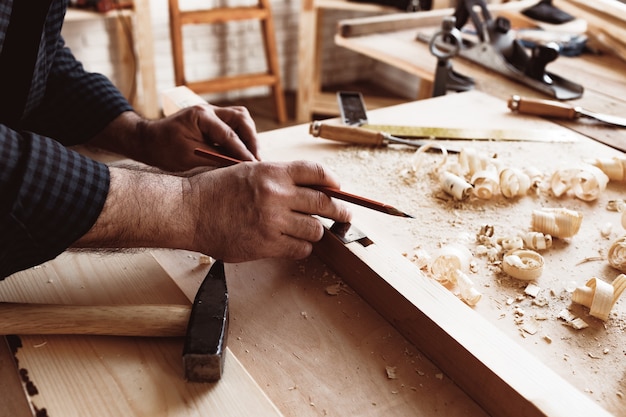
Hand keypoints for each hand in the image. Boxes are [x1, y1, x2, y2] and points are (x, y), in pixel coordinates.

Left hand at [139, 104, 259, 171]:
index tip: (253, 165)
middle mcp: (209, 110)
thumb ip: (215, 159)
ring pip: (241, 119)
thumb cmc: (164, 149)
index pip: (229, 134)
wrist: (148, 140)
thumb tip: (239, 165)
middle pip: (241, 118)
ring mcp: (212, 113)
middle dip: (252, 139)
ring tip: (251, 156)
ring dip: (249, 136)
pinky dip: (241, 137)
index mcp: (200, 116)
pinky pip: (234, 125)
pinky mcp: (213, 121)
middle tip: (256, 159)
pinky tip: (242, 153)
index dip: (243, 151)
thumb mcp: (189, 157)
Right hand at [186, 160, 351, 260]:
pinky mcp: (266, 245)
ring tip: (308, 230)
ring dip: (315, 231)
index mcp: (272, 172)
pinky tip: (293, 243)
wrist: (188, 211)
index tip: (337, 189)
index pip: (317, 173)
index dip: (333, 182)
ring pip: (315, 230)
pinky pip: (300, 249)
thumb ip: (276, 178)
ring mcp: (273, 221)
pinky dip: (301, 247)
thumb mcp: (246, 170)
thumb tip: (307, 188)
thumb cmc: (213, 189)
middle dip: (340, 210)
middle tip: (345, 215)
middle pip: (325, 203)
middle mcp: (277, 195)